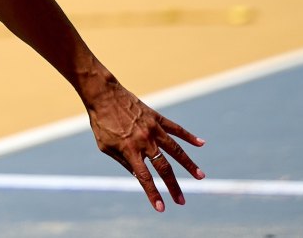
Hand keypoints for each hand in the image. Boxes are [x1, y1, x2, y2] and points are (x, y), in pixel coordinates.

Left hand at [86, 82, 204, 211]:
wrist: (103, 95)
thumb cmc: (101, 123)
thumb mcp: (106, 146)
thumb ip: (123, 161)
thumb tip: (139, 175)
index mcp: (130, 150)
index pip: (145, 177)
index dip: (153, 194)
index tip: (162, 208)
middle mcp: (144, 141)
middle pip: (164, 167)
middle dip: (173, 186)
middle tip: (182, 200)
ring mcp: (152, 129)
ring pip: (176, 150)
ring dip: (189, 164)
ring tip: (200, 176)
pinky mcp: (156, 118)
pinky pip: (175, 128)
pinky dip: (189, 136)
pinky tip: (201, 143)